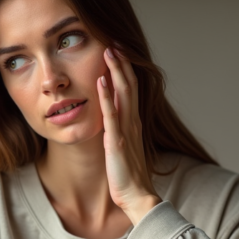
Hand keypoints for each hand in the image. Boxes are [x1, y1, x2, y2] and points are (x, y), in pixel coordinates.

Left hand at [98, 47, 161, 224]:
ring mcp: (126, 130)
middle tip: (113, 42)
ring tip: (109, 51)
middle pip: (129, 85)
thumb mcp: (125, 147)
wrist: (138, 196)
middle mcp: (133, 122)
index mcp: (134, 123)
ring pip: (123, 93)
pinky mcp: (116, 141)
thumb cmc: (129, 175)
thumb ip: (121, 130)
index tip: (118, 51)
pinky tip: (101, 80)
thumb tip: (114, 118)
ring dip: (115, 71)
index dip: (125, 69)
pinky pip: (111, 114)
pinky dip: (106, 96)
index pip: (131, 89)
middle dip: (121, 62)